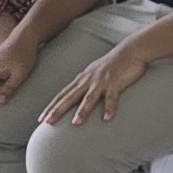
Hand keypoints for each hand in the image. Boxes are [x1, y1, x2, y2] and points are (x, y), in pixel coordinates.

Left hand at [39, 29, 159, 125]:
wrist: (131, 50)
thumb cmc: (114, 63)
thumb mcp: (95, 73)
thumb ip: (86, 84)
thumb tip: (77, 94)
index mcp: (82, 79)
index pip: (62, 95)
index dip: (51, 107)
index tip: (41, 119)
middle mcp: (89, 80)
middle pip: (70, 97)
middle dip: (58, 110)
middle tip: (47, 122)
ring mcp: (102, 81)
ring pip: (89, 98)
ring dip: (82, 110)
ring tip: (75, 123)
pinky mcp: (116, 82)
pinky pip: (112, 97)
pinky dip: (110, 108)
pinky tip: (107, 118)